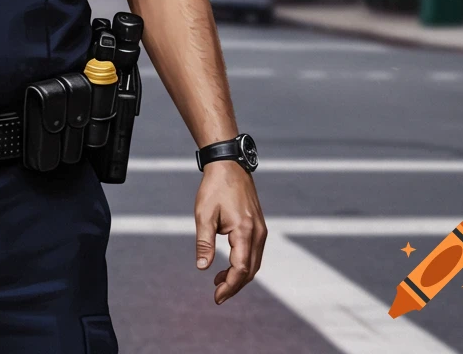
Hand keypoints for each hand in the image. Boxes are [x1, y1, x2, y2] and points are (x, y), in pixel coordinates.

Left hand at [194, 160, 266, 304]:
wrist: (228, 166)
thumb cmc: (214, 189)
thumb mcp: (204, 215)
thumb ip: (204, 243)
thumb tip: (202, 267)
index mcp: (245, 231)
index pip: (241, 268)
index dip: (230, 285)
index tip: (216, 296)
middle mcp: (258, 233)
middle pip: (251, 270)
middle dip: (235, 285)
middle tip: (217, 294)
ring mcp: (261, 230)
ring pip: (254, 262)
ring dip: (239, 275)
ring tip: (219, 282)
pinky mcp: (259, 226)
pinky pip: (254, 252)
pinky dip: (243, 263)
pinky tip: (228, 265)